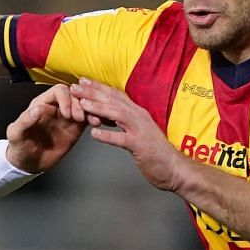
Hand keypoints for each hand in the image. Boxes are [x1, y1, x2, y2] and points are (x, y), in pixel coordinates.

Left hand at [4, 84, 85, 174]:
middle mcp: (56, 108)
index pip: (58, 91)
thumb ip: (25, 120)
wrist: (27, 164)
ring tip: (93, 120)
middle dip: (79, 104)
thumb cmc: (19, 147)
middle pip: (74, 96)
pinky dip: (94, 118)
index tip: (66, 113)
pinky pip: (87, 119)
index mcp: (41, 104)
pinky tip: (97, 123)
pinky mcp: (74, 129)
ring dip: (90, 110)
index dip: (65, 98)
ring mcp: (66, 118)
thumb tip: (38, 109)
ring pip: (83, 106)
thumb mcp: (16, 134)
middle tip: (79, 119)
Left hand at [71, 79, 187, 193]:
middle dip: (93, 93)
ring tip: (82, 105)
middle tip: (74, 87)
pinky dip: (107, 136)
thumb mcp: (139, 131)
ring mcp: (140, 130)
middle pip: (113, 100)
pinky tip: (94, 134)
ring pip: (117, 114)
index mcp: (138, 113)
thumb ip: (125, 122)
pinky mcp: (140, 146)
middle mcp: (139, 117)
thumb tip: (108, 115)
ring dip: (98, 108)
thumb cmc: (155, 152)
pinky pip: (122, 139)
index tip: (82, 81)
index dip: (98, 87)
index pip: (116, 95)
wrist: (174, 168)